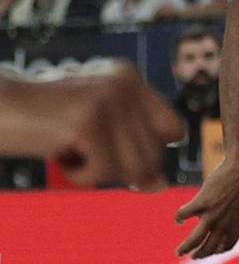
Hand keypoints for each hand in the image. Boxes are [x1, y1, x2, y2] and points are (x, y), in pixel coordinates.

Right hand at [0, 65, 183, 190]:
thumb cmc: (39, 124)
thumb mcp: (92, 133)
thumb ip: (129, 152)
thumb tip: (160, 185)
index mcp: (130, 78)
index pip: (173, 130)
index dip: (148, 153)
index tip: (113, 153)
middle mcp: (126, 83)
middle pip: (154, 154)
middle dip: (119, 167)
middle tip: (82, 151)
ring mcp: (109, 99)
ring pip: (135, 166)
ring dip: (100, 173)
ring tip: (70, 151)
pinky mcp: (89, 120)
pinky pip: (105, 172)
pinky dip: (81, 176)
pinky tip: (59, 156)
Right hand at [176, 150, 238, 257]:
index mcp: (238, 227)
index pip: (225, 247)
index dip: (217, 250)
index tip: (211, 250)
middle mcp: (223, 226)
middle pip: (207, 249)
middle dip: (199, 255)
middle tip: (192, 256)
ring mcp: (211, 215)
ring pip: (193, 240)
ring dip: (184, 248)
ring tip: (179, 252)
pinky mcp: (202, 203)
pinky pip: (183, 215)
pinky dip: (179, 218)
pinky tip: (179, 219)